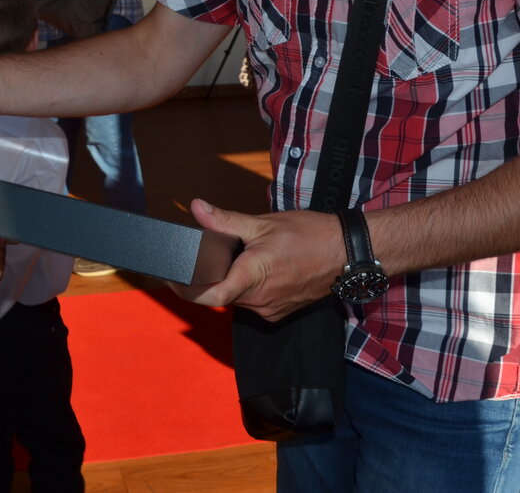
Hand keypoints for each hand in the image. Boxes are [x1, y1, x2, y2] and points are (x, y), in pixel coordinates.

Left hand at [166, 199, 343, 321]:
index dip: (185, 290)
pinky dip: (246, 286)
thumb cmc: (311, 236)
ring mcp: (271, 308)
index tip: (171, 278)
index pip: (210, 296)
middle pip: (220, 296)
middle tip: (200, 256)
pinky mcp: (280, 311)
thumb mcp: (264, 223)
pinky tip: (254, 267)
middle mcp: (260, 300)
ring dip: (229, 281)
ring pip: (236, 299)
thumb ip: (226, 220)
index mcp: (253, 277)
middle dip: (207, 279)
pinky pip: (253, 301)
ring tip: (234, 257)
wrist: (348, 253)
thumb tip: (197, 209)